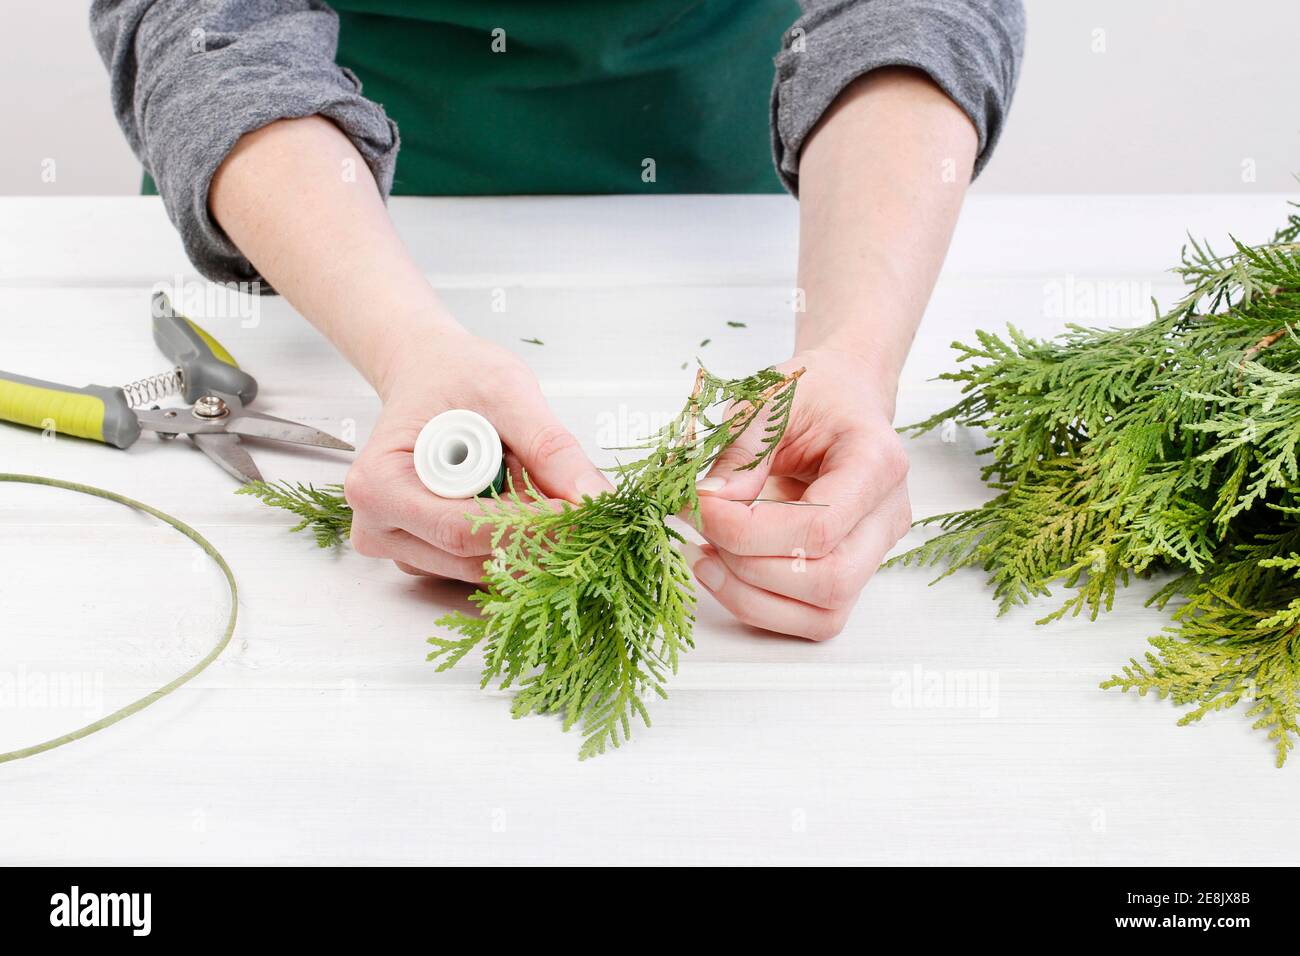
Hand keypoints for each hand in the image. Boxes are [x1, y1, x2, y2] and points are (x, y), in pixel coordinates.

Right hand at [344, 329, 611, 580]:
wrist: (429, 371)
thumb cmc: (454, 375)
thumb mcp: (507, 394)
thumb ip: (550, 448)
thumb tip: (595, 498)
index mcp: (378, 486)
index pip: (461, 530)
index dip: (528, 528)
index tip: (580, 515)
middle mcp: (378, 526)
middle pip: (472, 556)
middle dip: (535, 536)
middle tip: (581, 508)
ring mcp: (400, 547)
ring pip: (481, 568)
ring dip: (527, 540)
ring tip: (545, 491)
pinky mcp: (423, 555)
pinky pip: (479, 564)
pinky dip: (515, 542)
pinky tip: (526, 506)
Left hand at [681, 349, 911, 639]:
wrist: (843, 396)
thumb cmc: (812, 393)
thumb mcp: (767, 399)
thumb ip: (738, 451)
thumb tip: (707, 503)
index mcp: (878, 462)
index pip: (819, 528)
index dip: (747, 530)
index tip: (698, 504)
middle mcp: (888, 515)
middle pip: (828, 580)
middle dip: (748, 566)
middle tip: (701, 528)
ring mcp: (876, 551)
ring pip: (824, 614)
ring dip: (750, 596)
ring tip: (704, 555)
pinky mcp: (854, 573)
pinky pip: (813, 618)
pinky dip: (760, 605)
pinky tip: (724, 571)